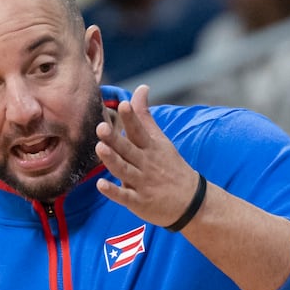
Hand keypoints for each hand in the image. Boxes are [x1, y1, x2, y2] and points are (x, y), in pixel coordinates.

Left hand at [95, 83, 202, 228]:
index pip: (139, 130)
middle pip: (128, 150)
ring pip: (124, 170)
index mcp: (150, 147)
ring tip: (99, 149)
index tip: (124, 104)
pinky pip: (124, 196)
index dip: (131, 118)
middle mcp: (146, 163)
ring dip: (112, 160)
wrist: (190, 201)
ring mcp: (142, 182)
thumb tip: (140, 88)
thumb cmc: (169, 167)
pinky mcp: (138, 201)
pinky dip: (113, 191)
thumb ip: (145, 117)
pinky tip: (101, 185)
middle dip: (115, 139)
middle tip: (101, 127)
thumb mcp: (160, 140)